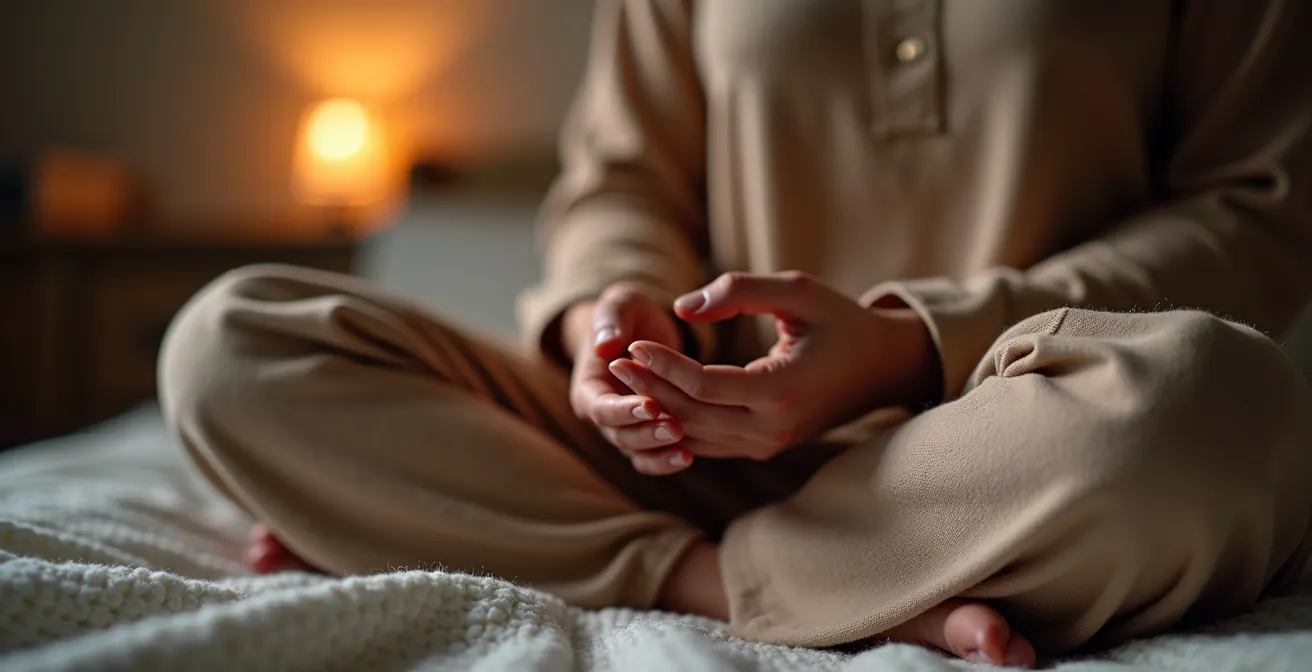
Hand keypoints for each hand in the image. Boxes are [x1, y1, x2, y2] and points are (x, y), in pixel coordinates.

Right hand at [563, 283, 695, 474]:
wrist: (640, 331)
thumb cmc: (627, 315)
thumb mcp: (619, 305)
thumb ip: (611, 320)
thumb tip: (604, 345)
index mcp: (588, 388)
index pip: (600, 408)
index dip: (623, 410)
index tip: (651, 404)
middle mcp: (603, 415)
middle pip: (620, 436)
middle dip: (647, 434)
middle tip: (676, 428)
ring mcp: (625, 429)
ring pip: (638, 453)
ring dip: (660, 453)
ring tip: (686, 450)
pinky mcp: (647, 435)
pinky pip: (653, 457)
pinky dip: (667, 461)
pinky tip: (690, 457)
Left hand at [607, 272, 938, 466]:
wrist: (880, 368)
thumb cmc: (838, 321)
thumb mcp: (798, 291)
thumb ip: (740, 291)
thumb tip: (682, 307)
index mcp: (783, 391)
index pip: (704, 386)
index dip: (664, 366)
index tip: (634, 344)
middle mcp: (773, 429)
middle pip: (691, 415)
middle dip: (650, 388)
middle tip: (615, 362)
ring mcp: (767, 445)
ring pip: (695, 435)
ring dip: (658, 407)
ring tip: (625, 378)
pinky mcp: (762, 448)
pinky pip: (708, 443)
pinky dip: (677, 422)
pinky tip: (653, 396)